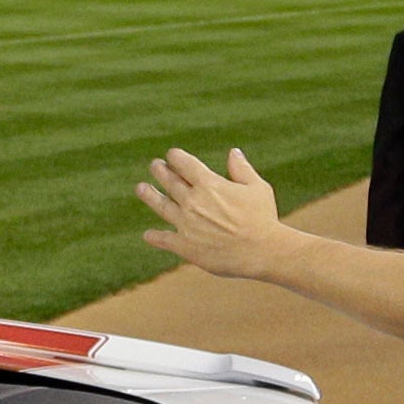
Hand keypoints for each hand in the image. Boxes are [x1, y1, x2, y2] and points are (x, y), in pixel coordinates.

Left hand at [137, 147, 290, 280]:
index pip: (184, 164)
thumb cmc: (263, 218)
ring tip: (140, 188)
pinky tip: (148, 235)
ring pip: (161, 206)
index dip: (176, 157)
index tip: (172, 155)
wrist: (262, 251)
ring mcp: (186, 224)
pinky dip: (154, 237)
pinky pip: (165, 239)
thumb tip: (233, 152)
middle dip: (160, 171)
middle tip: (155, 166)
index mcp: (209, 184)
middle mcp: (193, 201)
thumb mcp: (257, 188)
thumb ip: (241, 169)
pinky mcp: (185, 246)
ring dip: (149, 195)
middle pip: (170, 181)